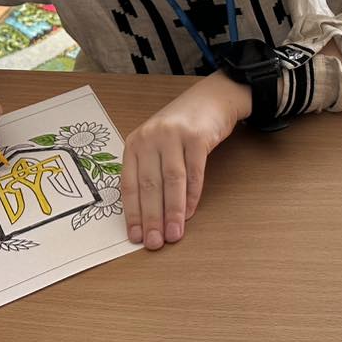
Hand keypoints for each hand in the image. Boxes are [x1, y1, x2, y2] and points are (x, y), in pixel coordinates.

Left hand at [121, 73, 251, 250]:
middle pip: (149, 185)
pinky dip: (192, 196)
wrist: (211, 99)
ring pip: (171, 181)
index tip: (135, 236)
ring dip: (172, 212)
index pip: (129, 184)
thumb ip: (150, 171)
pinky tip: (190, 213)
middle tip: (154, 242)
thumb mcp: (157, 143)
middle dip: (151, 218)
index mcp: (135, 143)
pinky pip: (194, 172)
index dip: (132, 213)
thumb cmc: (182, 126)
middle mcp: (150, 138)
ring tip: (174, 234)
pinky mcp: (197, 136)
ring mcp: (174, 136)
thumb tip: (149, 214)